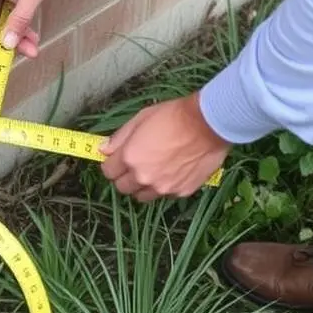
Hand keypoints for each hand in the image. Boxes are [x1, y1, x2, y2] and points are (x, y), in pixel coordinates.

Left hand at [99, 92, 229, 201]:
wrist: (208, 123)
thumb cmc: (173, 116)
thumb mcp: (141, 118)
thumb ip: (119, 137)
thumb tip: (103, 150)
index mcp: (130, 158)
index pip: (108, 172)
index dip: (112, 164)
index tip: (119, 159)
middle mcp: (143, 177)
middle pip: (122, 188)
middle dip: (125, 177)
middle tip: (136, 165)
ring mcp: (163, 187)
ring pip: (142, 196)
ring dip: (143, 186)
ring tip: (154, 170)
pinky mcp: (181, 191)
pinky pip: (165, 194)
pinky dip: (165, 186)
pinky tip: (173, 170)